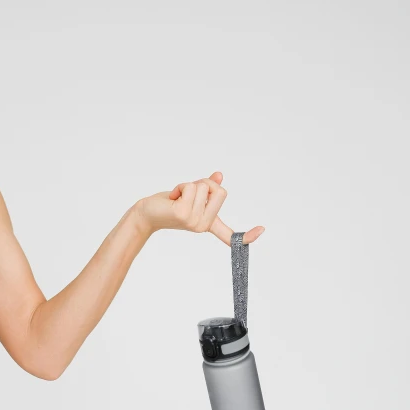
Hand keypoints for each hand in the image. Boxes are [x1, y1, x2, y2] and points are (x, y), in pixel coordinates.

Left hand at [135, 171, 264, 245]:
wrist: (147, 213)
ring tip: (177, 196)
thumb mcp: (191, 195)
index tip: (262, 230)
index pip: (230, 234)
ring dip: (190, 184)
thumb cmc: (168, 204)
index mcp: (208, 223)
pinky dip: (181, 186)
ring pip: (204, 186)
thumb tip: (219, 175)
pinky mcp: (183, 214)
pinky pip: (191, 187)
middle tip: (187, 194)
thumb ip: (207, 187)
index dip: (247, 234)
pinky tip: (172, 197)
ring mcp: (194, 221)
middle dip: (204, 184)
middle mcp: (203, 225)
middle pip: (219, 190)